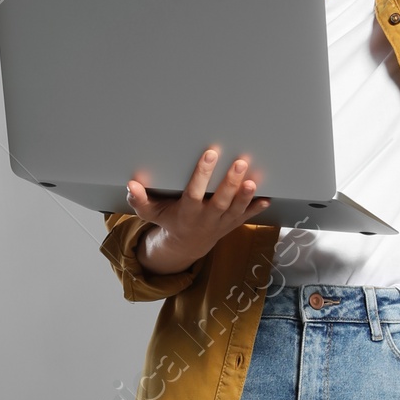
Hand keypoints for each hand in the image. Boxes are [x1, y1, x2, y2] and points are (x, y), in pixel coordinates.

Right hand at [127, 147, 270, 275]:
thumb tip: (131, 185)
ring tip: (253, 178)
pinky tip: (267, 197)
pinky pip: (247, 217)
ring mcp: (221, 222)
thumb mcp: (151, 213)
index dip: (202, 174)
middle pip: (221, 200)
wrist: (186, 245)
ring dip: (246, 195)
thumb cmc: (169, 221)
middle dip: (230, 182)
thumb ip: (140, 200)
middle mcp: (206, 218)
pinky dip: (257, 208)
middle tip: (240, 161)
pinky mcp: (232, 224)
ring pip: (236, 209)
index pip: (194, 192)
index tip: (210, 154)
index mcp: (187, 212)